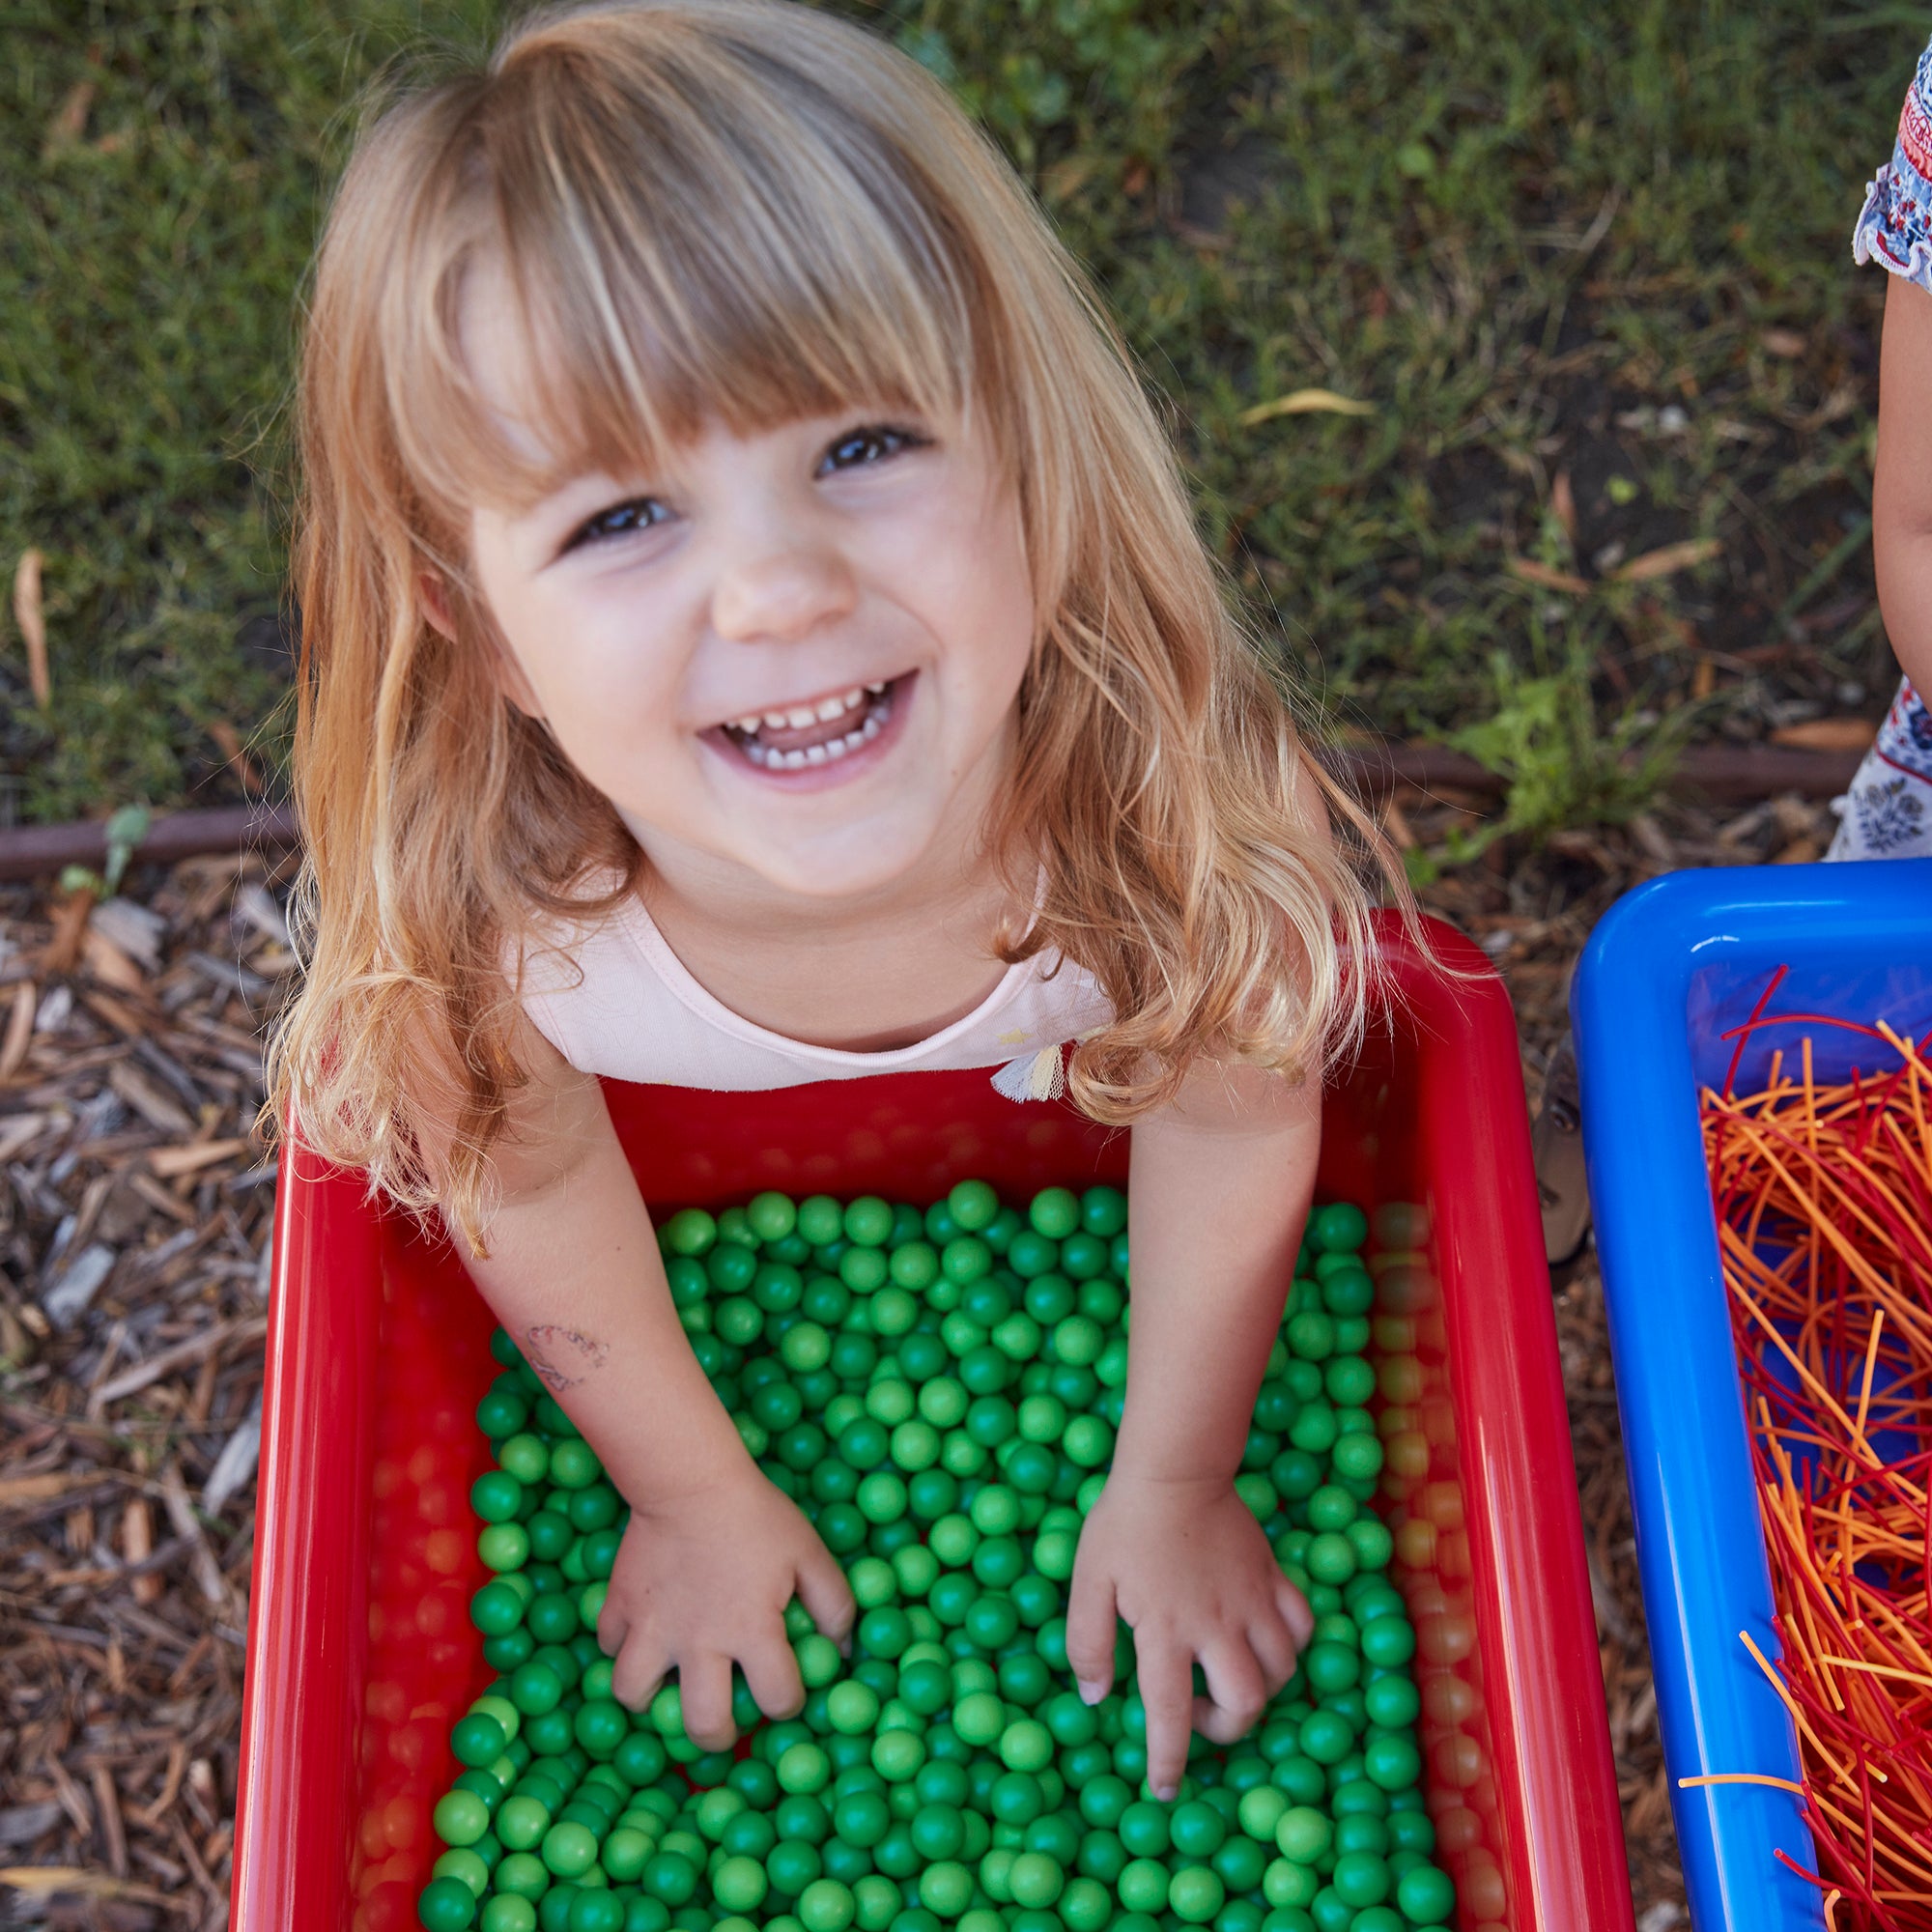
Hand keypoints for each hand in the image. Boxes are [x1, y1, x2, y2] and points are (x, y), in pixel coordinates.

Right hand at [595, 1465, 853, 1750]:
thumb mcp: (810, 1553)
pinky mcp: (618, 1605)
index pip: (779, 1698)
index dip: (789, 1702)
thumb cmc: (757, 1515)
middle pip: (704, 1725)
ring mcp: (652, 1627)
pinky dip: (623, 1645)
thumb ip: (835, 1605)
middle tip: (723, 1719)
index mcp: (752, 1631)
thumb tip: (845, 1650)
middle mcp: (700, 1642)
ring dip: (651, 1697)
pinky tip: (645, 1630)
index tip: (785, 1689)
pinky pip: (609, 1645)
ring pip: (633, 1694)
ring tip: (669, 1682)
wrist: (690, 1478)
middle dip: (718, 1735)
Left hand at [1065, 1473, 1312, 1799]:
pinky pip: (1300, 1626)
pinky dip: (1290, 1645)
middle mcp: (1216, 1625)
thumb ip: (1087, 1642)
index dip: (1167, 1761)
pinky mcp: (1273, 1577)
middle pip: (1245, 1705)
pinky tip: (1264, 1640)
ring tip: (1228, 1676)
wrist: (1174, 1470)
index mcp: (1165, 1631)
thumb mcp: (1088, 1581)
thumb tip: (1095, 1697)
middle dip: (1224, 1729)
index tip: (1165, 1789)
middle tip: (1199, 1715)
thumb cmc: (1123, 1525)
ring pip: (1281, 1671)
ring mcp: (1252, 1601)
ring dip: (1259, 1689)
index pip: (1170, 1715)